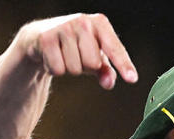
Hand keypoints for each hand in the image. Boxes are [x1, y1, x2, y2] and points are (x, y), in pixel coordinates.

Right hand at [16, 13, 137, 88]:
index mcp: (100, 24)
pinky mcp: (46, 38)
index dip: (124, 65)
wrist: (40, 38)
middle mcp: (83, 21)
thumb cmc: (75, 47)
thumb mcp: (95, 59)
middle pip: (93, 64)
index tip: (132, 79)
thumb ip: (107, 71)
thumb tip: (108, 83)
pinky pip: (58, 69)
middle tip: (76, 56)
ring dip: (69, 68)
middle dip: (85, 67)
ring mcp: (63, 27)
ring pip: (74, 68)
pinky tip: (51, 57)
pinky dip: (54, 69)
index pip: (115, 48)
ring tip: (63, 55)